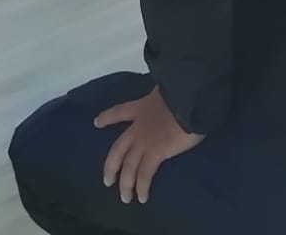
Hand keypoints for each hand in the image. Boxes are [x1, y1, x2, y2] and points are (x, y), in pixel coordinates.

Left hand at [96, 87, 202, 203]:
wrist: (189, 97)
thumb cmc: (182, 90)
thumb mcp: (167, 88)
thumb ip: (164, 94)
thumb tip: (170, 89)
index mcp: (141, 107)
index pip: (120, 112)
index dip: (107, 117)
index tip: (96, 122)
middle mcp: (138, 126)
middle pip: (118, 149)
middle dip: (111, 166)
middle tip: (107, 180)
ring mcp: (145, 141)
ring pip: (129, 166)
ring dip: (125, 184)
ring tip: (125, 198)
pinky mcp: (156, 153)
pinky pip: (145, 174)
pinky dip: (142, 187)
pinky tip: (142, 197)